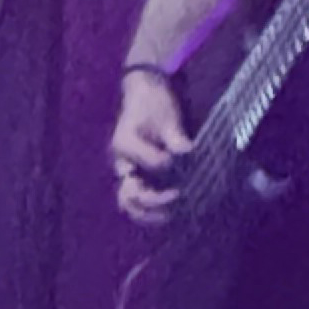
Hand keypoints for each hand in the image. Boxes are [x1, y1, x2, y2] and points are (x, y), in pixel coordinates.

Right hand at [112, 70, 191, 225]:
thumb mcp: (166, 114)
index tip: (185, 153)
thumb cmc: (154, 101)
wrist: (145, 93)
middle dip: (152, 200)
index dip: (168, 163)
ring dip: (148, 212)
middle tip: (176, 196)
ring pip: (130, 202)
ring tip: (170, 214)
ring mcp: (128, 170)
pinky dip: (151, 208)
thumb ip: (174, 135)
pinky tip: (170, 211)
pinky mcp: (138, 174)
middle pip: (129, 194)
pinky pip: (138, 198)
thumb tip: (186, 151)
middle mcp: (122, 162)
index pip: (150, 163)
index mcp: (125, 144)